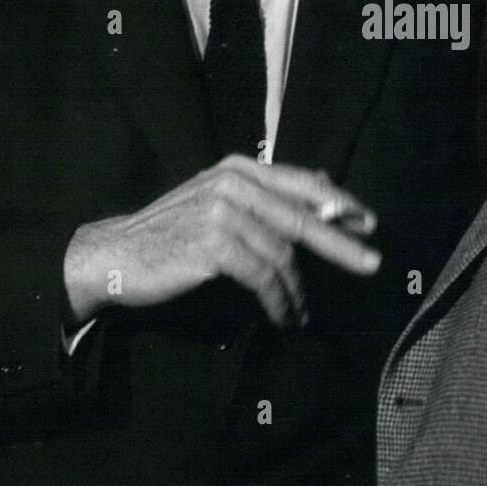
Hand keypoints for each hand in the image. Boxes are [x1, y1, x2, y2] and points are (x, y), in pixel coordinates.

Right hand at [63, 157, 379, 328]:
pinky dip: (280, 302)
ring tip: (302, 314)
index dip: (338, 203)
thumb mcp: (218, 201)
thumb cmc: (170, 233)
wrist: (113, 255)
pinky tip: (285, 317)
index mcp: (238, 168)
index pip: (301, 183)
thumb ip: (264, 197)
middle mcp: (233, 183)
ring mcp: (223, 212)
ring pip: (283, 256)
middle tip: (373, 263)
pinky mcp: (214, 244)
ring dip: (298, 292)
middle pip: (302, 218)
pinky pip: (263, 278)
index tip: (368, 222)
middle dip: (342, 243)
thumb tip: (323, 185)